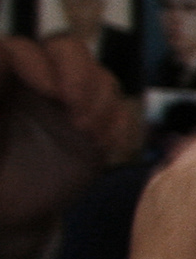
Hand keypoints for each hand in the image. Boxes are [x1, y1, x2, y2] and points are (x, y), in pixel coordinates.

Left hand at [0, 34, 133, 241]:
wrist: (8, 210)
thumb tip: (4, 58)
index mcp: (3, 80)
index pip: (22, 50)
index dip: (38, 63)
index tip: (47, 93)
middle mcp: (37, 83)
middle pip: (67, 49)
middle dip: (80, 75)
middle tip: (76, 111)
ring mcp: (68, 105)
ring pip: (100, 78)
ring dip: (100, 105)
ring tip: (87, 137)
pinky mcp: (94, 130)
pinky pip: (121, 113)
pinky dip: (117, 127)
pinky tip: (101, 147)